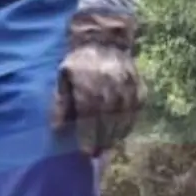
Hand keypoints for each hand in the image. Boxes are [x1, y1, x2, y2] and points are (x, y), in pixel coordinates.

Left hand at [51, 10, 142, 155]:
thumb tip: (57, 128)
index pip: (90, 118)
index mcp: (90, 87)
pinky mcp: (139, 88)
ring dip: (115, 135)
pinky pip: (135, 112)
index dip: (89, 136)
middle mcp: (110, 89)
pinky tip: (121, 134)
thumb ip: (61, 103)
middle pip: (107, 121)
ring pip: (123, 118)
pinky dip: (129, 125)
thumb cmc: (79, 62)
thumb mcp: (63, 78)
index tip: (86, 152)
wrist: (105, 41)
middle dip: (102, 140)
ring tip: (107, 147)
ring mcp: (128, 89)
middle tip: (96, 154)